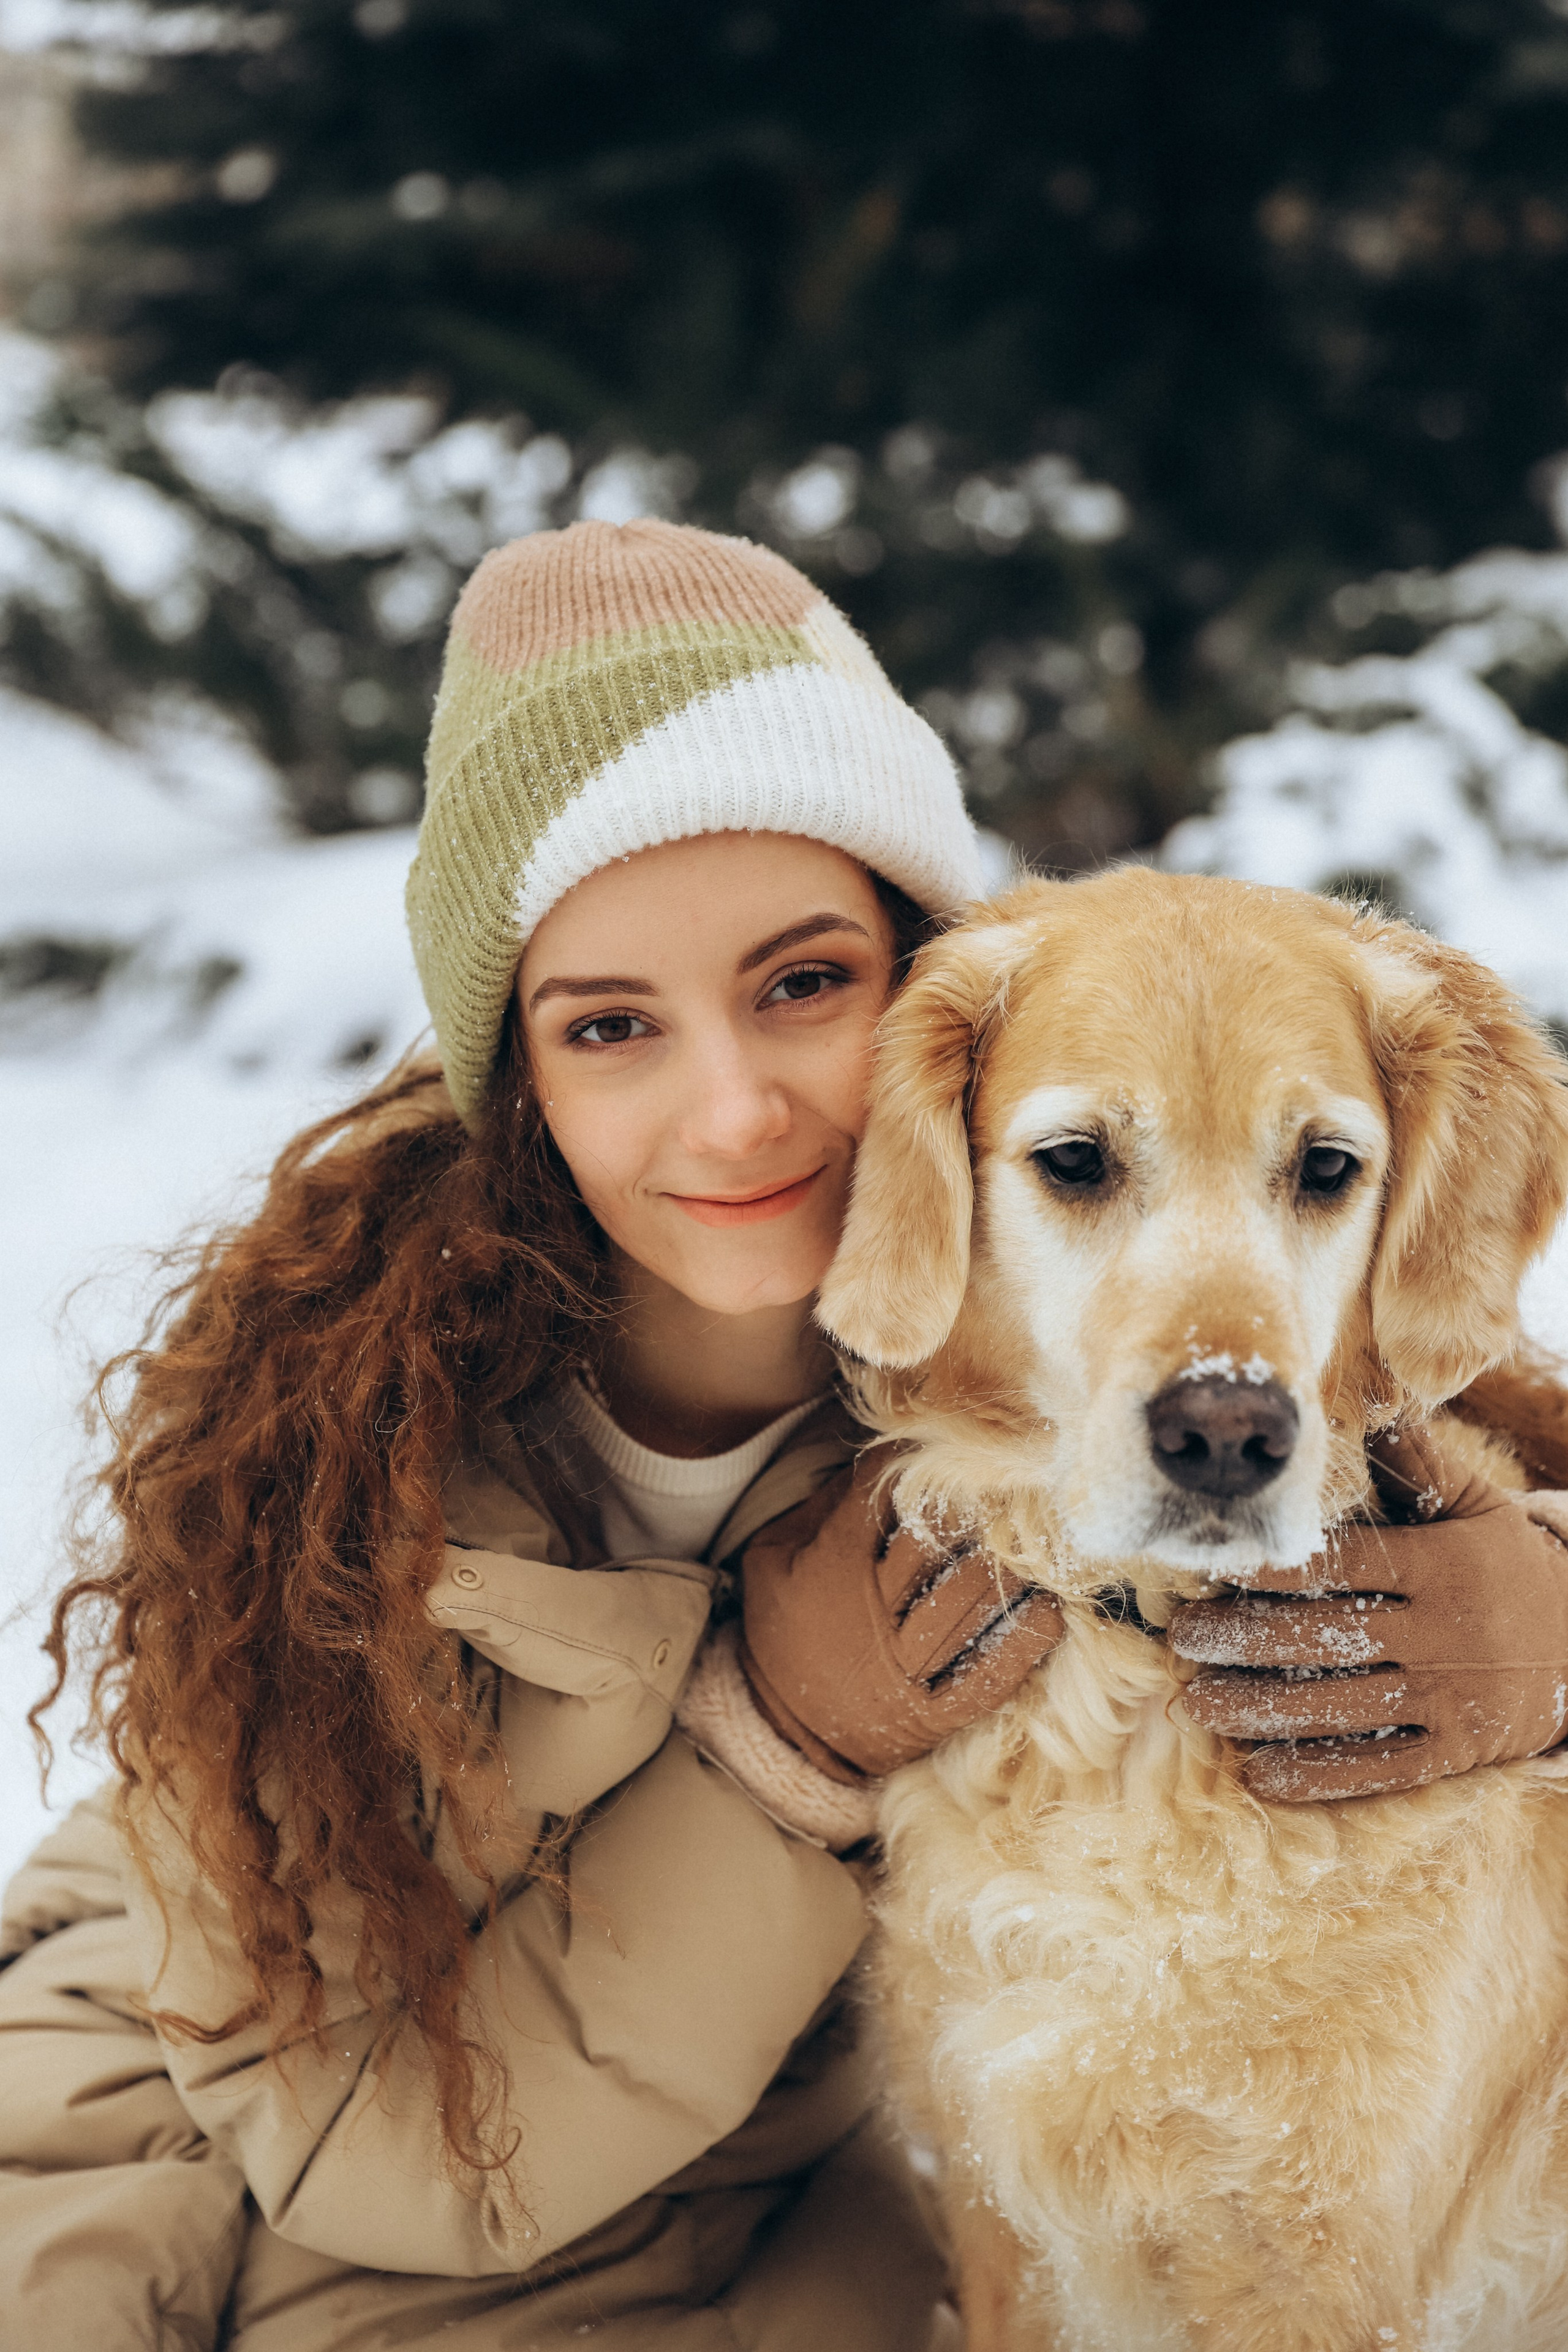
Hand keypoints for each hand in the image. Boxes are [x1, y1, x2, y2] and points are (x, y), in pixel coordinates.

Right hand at [739, 1447, 1064, 1783]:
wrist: (783, 1730)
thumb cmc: (784, 1629)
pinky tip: (1051, 1613)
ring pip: (965, 1605)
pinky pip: (985, 1679)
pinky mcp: (932, 1714)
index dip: (913, 1466)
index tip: (943, 1448)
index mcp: (832, 1567)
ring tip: (1035, 1539)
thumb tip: (878, 1461)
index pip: (879, 1499)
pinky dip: (1022, 1647)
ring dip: (1004, 1569)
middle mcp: (873, 1613)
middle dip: (968, 1510)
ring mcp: (906, 1668)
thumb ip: (816, 1508)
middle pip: (932, 1547)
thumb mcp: (771, 1559)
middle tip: (1003, 1484)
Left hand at [1170, 1426, 1567, 1800]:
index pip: (1347, 1566)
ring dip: (1264, 1710)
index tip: (1217, 1568)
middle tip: (1181, 1639)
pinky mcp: (1455, 1751)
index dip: (1279, 1569)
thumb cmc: (1511, 1566)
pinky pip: (1381, 1767)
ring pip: (1343, 1707)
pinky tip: (1261, 1773)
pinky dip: (1320, 1774)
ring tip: (1197, 1703)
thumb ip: (1418, 1463)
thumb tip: (1373, 1398)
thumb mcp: (1478, 1508)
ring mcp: (1449, 1697)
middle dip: (1247, 1640)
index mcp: (1440, 1567)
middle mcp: (1442, 1634)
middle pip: (1331, 1638)